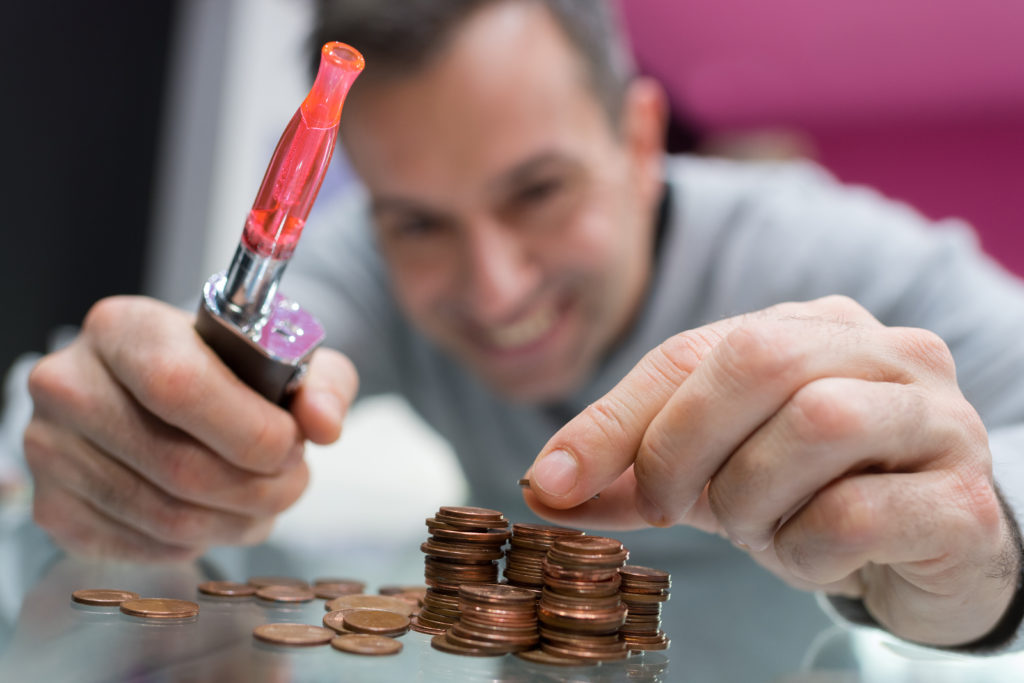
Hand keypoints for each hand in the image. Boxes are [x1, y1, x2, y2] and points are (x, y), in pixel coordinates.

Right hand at [24, 296, 356, 561]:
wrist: (163, 392)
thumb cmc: (226, 370)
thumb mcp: (282, 357)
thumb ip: (320, 383)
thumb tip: (324, 423)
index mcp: (123, 328)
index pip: (180, 387)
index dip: (252, 431)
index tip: (293, 445)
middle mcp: (69, 385)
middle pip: (179, 465)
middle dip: (260, 488)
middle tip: (293, 482)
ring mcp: (52, 450)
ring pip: (167, 516)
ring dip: (239, 521)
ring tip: (267, 501)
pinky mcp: (55, 508)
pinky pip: (144, 546)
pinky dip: (201, 540)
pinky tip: (221, 515)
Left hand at [523, 296, 1021, 646]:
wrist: (933, 551)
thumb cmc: (817, 494)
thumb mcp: (714, 473)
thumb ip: (633, 474)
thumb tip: (544, 487)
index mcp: (812, 327)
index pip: (692, 350)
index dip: (614, 418)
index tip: (554, 482)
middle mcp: (883, 351)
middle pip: (757, 359)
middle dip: (681, 444)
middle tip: (665, 505)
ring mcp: (935, 418)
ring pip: (817, 424)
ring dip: (752, 497)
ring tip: (757, 527)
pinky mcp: (962, 498)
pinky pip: (860, 511)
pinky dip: (807, 547)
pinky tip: (811, 556)